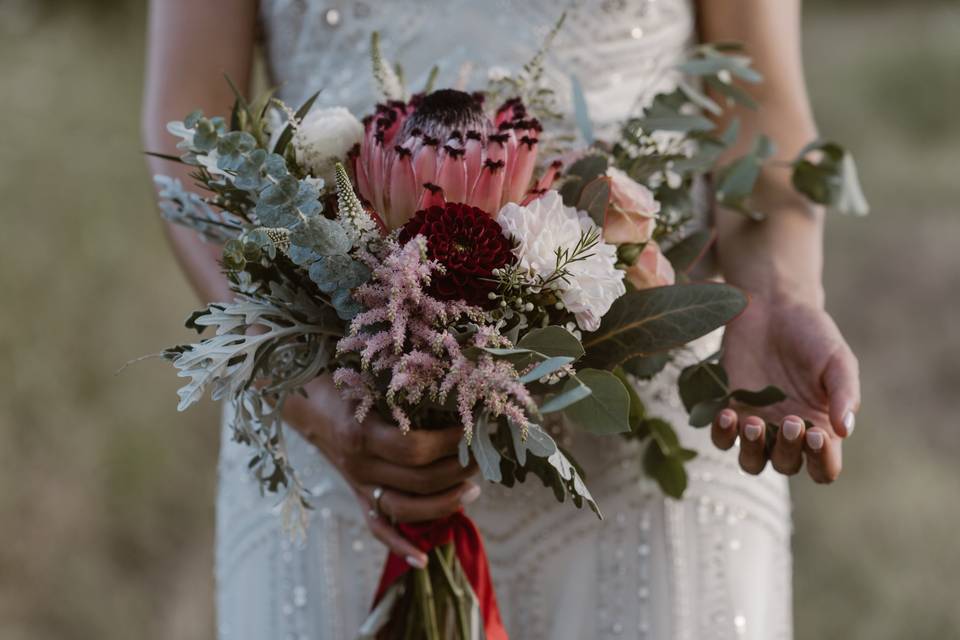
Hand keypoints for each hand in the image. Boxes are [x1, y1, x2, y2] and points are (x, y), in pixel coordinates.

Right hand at [284, 377, 479, 566]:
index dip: (448, 444)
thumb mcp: (369, 378)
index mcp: (361, 433)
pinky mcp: (357, 495)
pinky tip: (423, 559)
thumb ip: (402, 389)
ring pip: (405, 510)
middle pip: (418, 481)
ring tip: (472, 490)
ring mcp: (357, 484)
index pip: (414, 449)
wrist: (303, 400)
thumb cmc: (342, 380)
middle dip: (457, 471)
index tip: (472, 429)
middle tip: (481, 456)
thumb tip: (453, 390)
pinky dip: (399, 547)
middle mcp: (359, 464)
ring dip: (444, 505)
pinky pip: (377, 527)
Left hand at [711, 295, 859, 482]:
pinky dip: (723, 434)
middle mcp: (788, 434)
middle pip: (786, 466)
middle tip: (791, 419)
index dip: (822, 462)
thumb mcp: (837, 361)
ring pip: (751, 462)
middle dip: (789, 450)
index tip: (817, 435)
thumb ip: (844, 394)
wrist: (773, 308)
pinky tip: (729, 413)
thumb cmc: (812, 336)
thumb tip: (844, 431)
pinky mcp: (729, 409)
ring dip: (752, 451)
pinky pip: (722, 438)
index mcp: (821, 428)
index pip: (825, 467)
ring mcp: (757, 424)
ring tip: (754, 423)